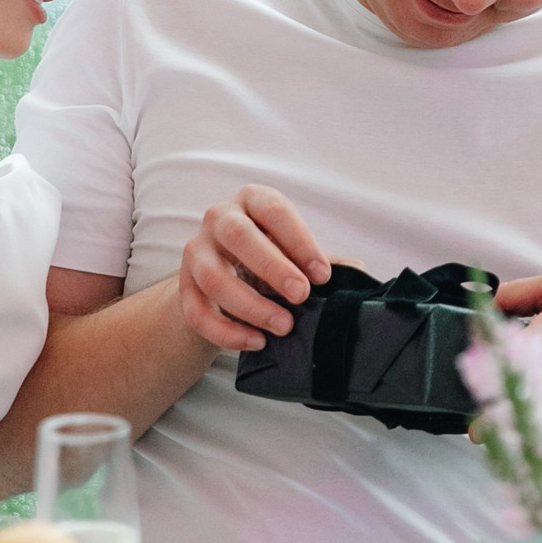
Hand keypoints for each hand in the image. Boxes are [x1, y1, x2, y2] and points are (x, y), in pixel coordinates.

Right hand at [176, 186, 332, 352]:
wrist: (224, 274)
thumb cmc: (268, 255)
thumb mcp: (292, 251)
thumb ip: (319, 260)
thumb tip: (358, 272)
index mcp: (252, 200)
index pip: (274, 210)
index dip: (300, 241)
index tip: (323, 275)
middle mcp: (219, 218)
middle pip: (239, 236)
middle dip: (273, 268)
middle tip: (302, 296)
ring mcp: (196, 251)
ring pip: (214, 278)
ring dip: (251, 306)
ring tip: (283, 326)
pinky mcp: (183, 286)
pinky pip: (197, 312)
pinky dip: (227, 332)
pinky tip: (256, 341)